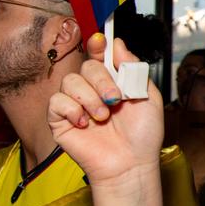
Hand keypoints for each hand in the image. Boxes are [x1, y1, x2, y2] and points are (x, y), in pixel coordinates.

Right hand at [48, 34, 163, 184]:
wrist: (131, 163)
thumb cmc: (142, 134)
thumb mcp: (148, 97)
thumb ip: (133, 69)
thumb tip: (118, 44)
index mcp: (113, 82)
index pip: (99, 55)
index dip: (97, 45)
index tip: (100, 42)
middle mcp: (92, 90)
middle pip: (87, 66)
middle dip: (102, 81)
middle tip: (115, 100)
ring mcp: (75, 104)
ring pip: (70, 81)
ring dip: (89, 98)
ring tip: (103, 117)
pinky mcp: (60, 119)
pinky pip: (57, 101)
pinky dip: (72, 110)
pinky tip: (86, 123)